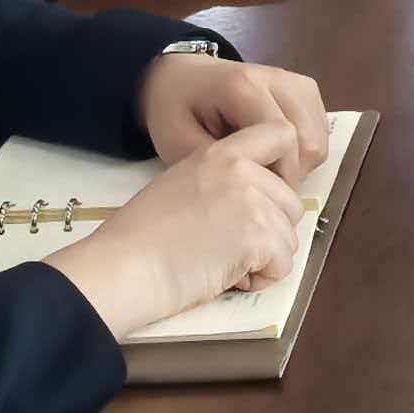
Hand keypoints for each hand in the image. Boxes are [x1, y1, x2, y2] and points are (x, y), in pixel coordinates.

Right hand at [46, 128, 308, 341]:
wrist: (122, 269)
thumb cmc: (139, 237)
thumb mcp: (180, 185)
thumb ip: (220, 181)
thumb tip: (253, 200)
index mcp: (220, 153)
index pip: (281, 134)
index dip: (284, 168)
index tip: (265, 198)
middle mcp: (243, 171)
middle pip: (290, 201)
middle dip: (268, 231)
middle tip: (226, 247)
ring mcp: (254, 203)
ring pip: (289, 237)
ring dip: (262, 258)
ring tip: (220, 261)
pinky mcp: (259, 238)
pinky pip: (282, 265)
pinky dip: (260, 279)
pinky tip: (225, 276)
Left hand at [138, 52, 327, 177]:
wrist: (181, 78)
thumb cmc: (175, 111)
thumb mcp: (177, 142)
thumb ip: (218, 164)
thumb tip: (256, 188)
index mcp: (243, 86)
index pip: (284, 137)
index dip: (277, 174)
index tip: (255, 196)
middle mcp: (277, 78)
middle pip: (309, 138)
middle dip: (291, 172)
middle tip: (260, 187)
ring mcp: (296, 81)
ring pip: (320, 135)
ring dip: (300, 163)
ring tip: (267, 171)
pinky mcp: (305, 88)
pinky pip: (321, 128)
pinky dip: (305, 150)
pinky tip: (277, 155)